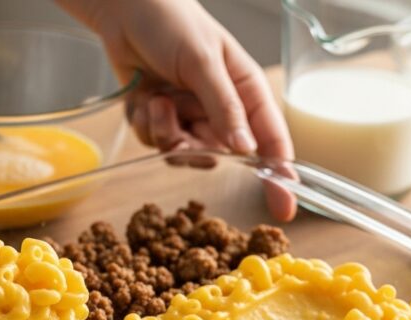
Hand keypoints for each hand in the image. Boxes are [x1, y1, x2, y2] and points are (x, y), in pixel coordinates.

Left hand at [57, 0, 295, 220]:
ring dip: (165, 131)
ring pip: (184, 155)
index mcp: (246, 91)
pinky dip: (146, 124)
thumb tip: (245, 150)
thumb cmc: (173, 24)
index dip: (279, 175)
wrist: (126, 11)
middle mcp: (222, 109)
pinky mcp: (163, 120)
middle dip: (193, 146)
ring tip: (157, 98)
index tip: (284, 208)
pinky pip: (157, 144)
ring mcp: (191, 116)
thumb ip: (224, 108)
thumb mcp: (203, 63)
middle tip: (175, 116)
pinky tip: (143, 97)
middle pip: (219, 157)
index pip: (271, 141)